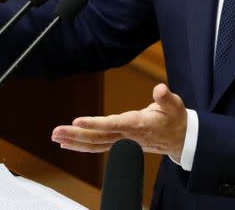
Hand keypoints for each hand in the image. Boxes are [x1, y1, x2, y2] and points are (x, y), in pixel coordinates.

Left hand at [51, 83, 187, 161]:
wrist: (179, 140)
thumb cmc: (175, 119)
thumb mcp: (175, 105)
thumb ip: (166, 98)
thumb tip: (160, 89)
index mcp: (138, 125)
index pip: (113, 124)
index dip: (95, 124)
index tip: (78, 121)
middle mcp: (127, 136)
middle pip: (98, 137)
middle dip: (76, 135)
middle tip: (55, 132)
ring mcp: (122, 141)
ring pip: (94, 143)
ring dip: (74, 141)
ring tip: (55, 136)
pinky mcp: (119, 143)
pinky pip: (97, 146)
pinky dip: (81, 145)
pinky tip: (67, 143)